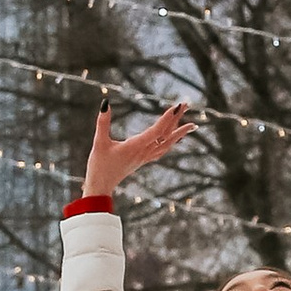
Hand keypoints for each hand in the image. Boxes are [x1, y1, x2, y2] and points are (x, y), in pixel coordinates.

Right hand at [83, 98, 199, 195]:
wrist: (100, 186)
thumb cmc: (99, 165)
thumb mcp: (99, 142)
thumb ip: (102, 123)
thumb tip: (105, 103)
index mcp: (135, 146)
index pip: (157, 131)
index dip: (168, 118)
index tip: (177, 106)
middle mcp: (143, 152)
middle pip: (166, 134)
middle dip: (177, 119)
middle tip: (186, 104)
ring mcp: (144, 157)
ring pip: (167, 144)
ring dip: (179, 133)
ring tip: (191, 124)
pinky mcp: (143, 160)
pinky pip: (162, 150)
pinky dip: (171, 143)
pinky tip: (176, 139)